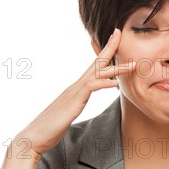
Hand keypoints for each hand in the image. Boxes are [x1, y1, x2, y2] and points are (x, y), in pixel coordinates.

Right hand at [2, 28, 135, 168]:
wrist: (34, 137)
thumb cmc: (51, 127)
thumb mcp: (69, 111)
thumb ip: (76, 102)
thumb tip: (81, 99)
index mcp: (77, 88)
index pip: (93, 67)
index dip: (104, 53)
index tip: (114, 40)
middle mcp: (76, 86)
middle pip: (96, 62)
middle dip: (109, 47)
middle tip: (119, 32)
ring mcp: (74, 92)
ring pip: (98, 74)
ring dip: (117, 68)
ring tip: (134, 64)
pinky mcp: (73, 102)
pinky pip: (91, 88)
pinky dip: (104, 84)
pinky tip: (116, 84)